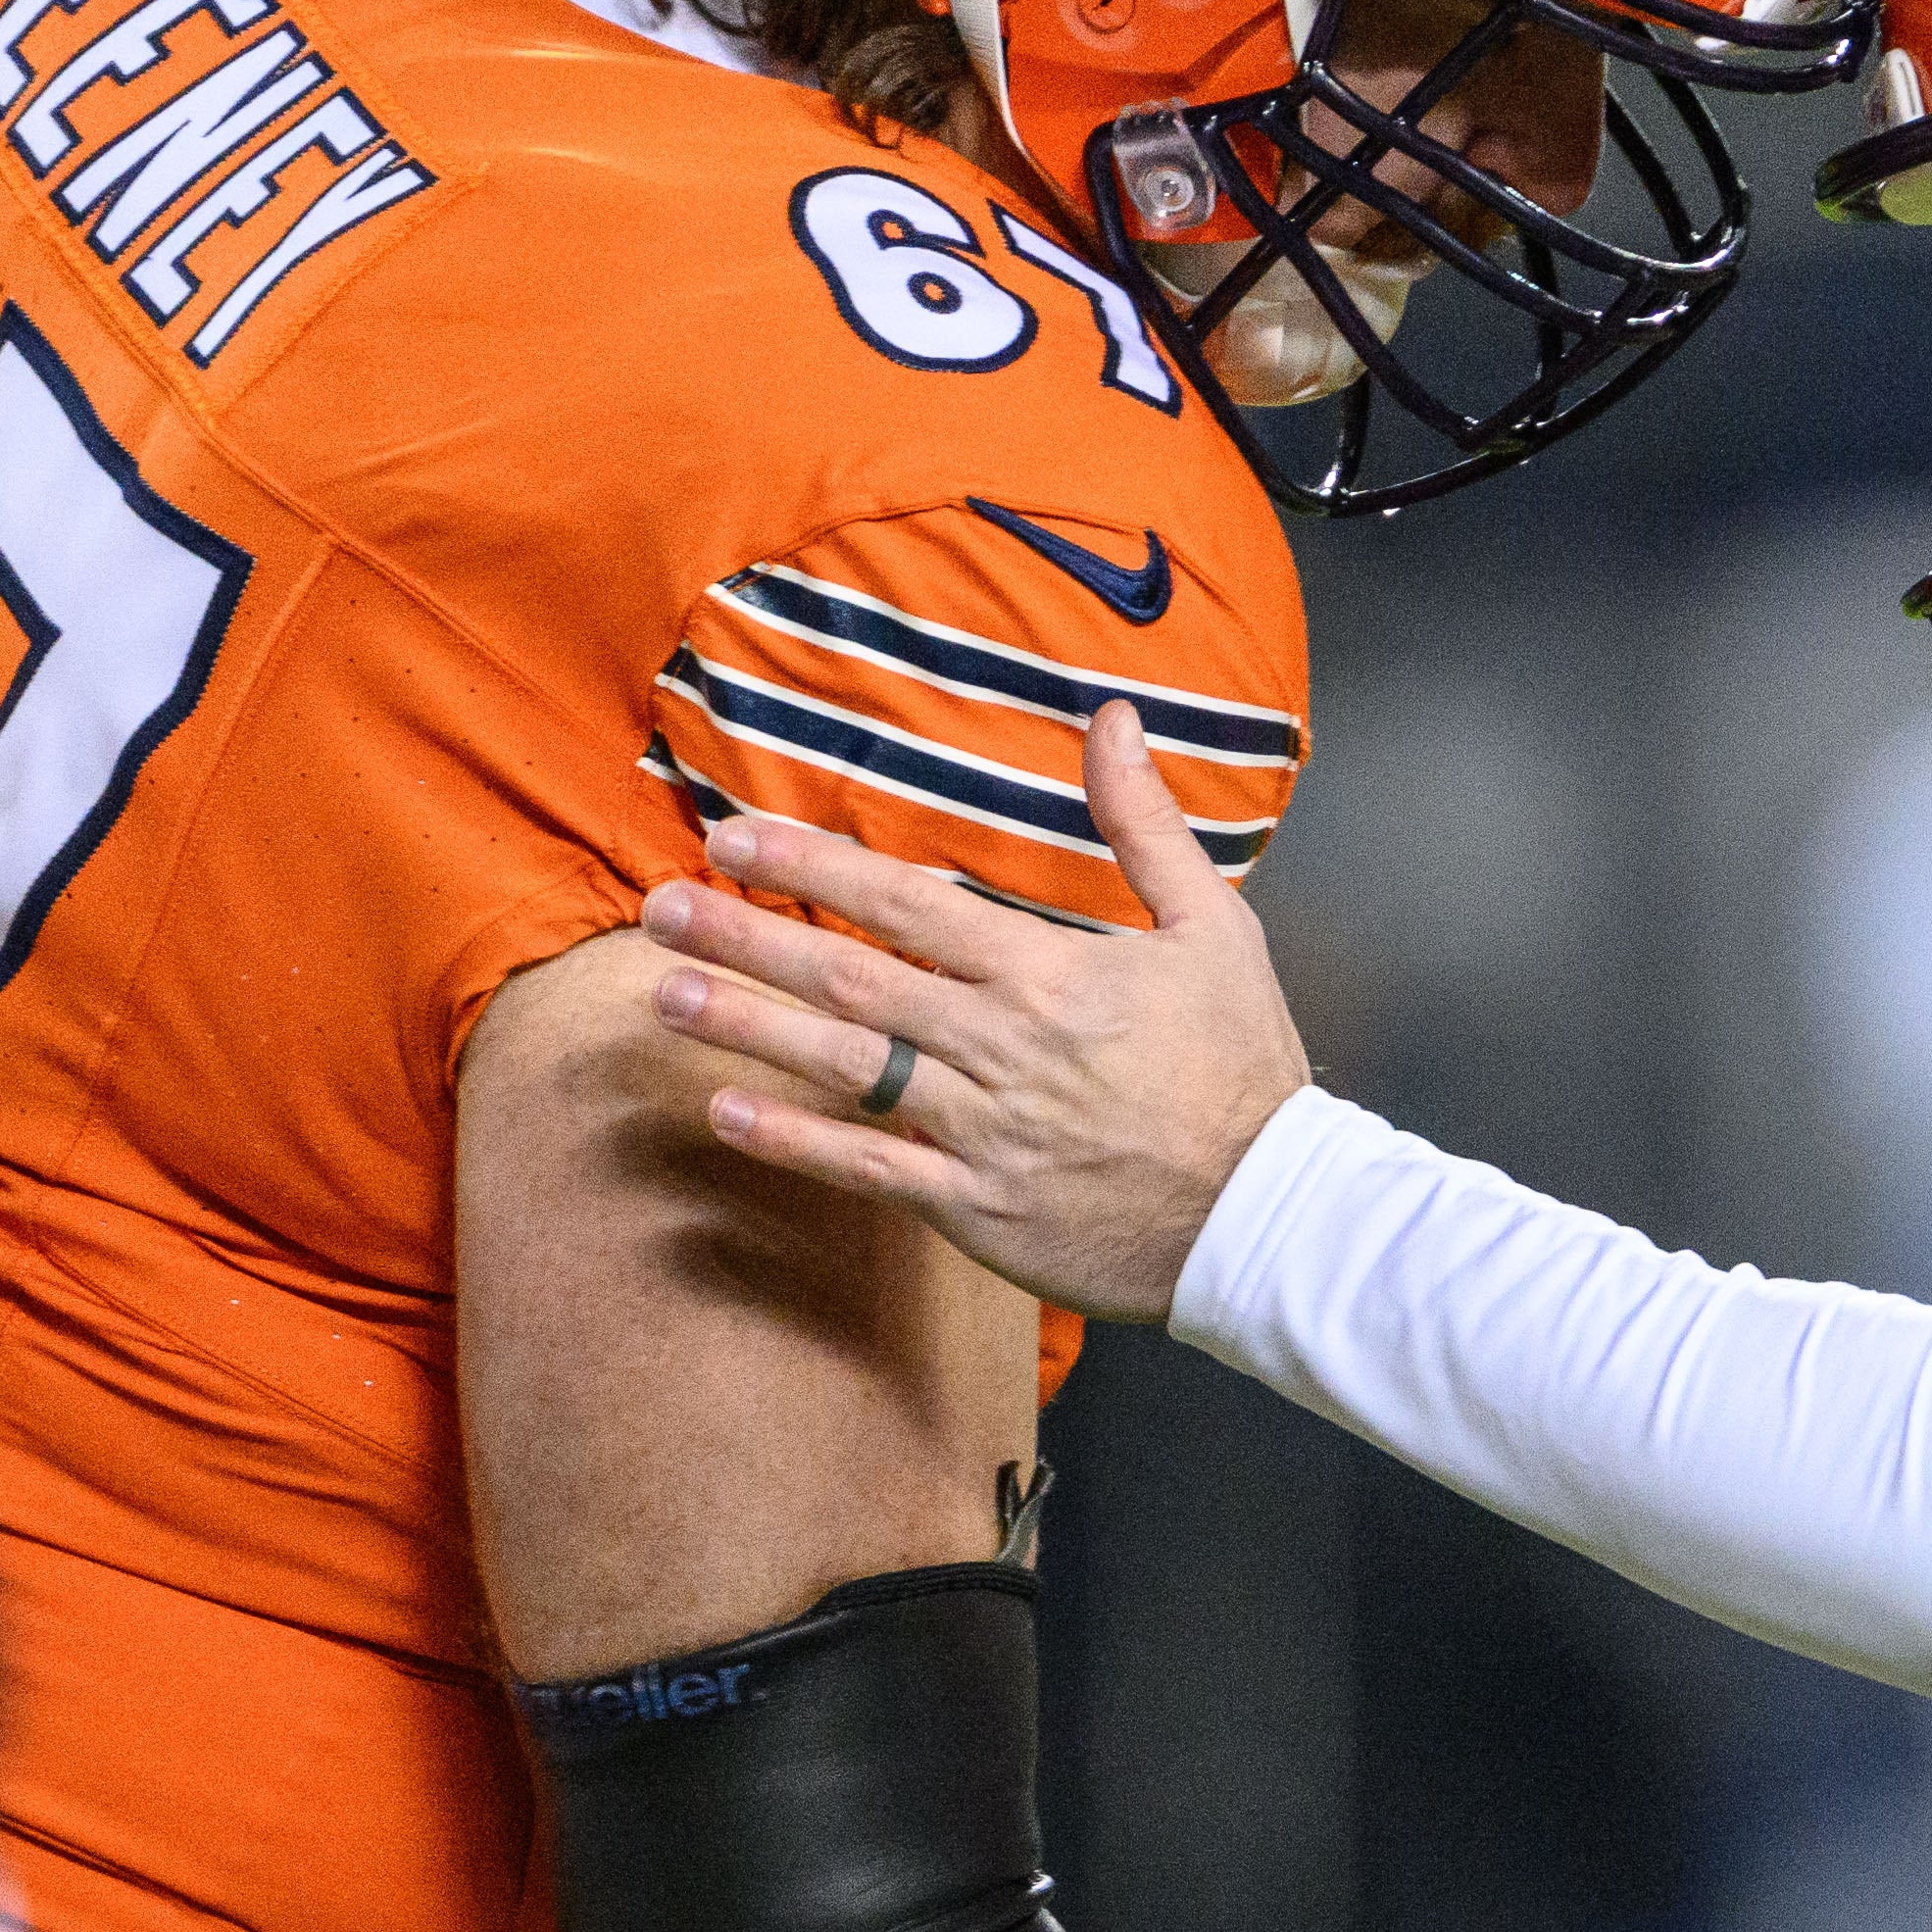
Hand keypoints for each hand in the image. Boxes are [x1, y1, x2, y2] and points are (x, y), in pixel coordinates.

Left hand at [641, 704, 1311, 1326]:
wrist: (1270, 1213)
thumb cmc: (1243, 1067)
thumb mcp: (1215, 926)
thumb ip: (1145, 824)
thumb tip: (1111, 718)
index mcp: (1049, 973)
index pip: (906, 904)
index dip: (812, 865)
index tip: (735, 835)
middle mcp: (1000, 1045)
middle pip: (851, 979)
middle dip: (748, 936)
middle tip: (660, 907)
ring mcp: (981, 1130)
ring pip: (842, 1069)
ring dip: (748, 1027)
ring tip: (665, 994)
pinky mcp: (976, 1207)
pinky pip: (869, 1168)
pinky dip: (794, 1143)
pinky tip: (727, 1112)